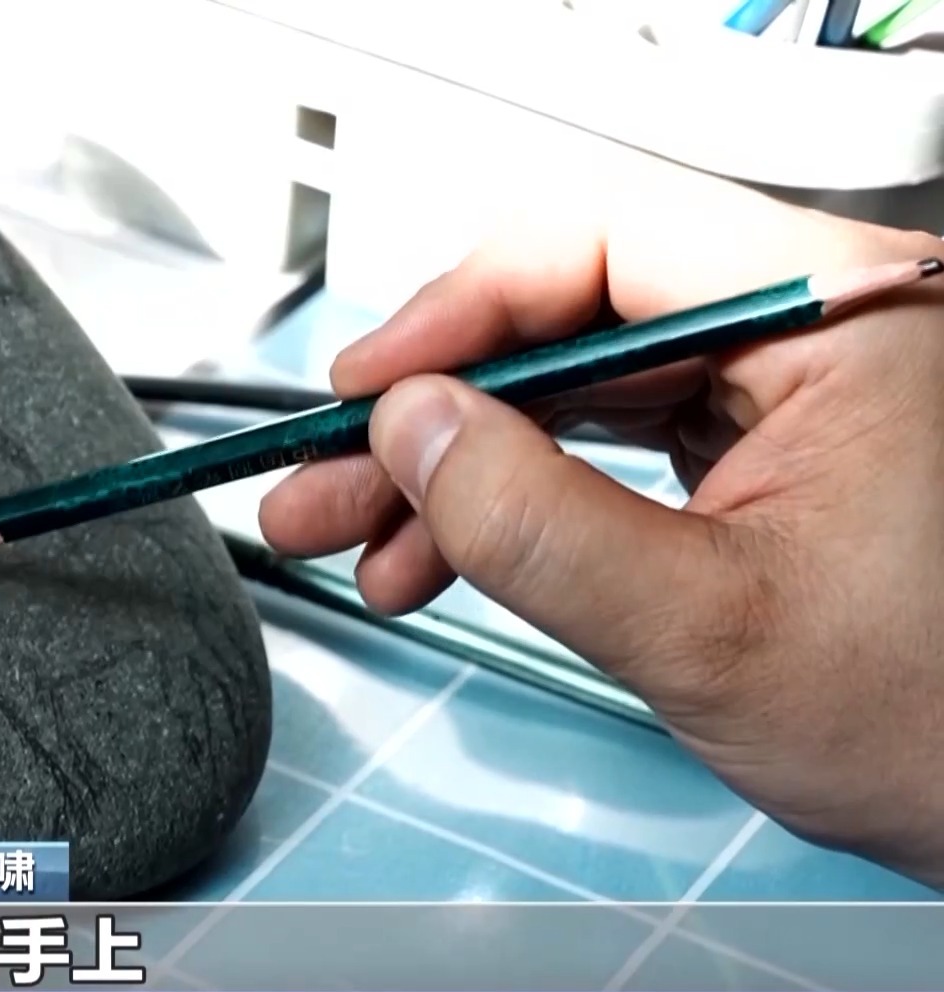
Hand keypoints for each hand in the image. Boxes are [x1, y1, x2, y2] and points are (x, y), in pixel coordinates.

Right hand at [259, 172, 943, 885]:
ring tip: (354, 540)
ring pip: (571, 385)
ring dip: (455, 469)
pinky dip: (515, 502)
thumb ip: (541, 525)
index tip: (367, 387)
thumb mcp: (711, 632)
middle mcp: (818, 326)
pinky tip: (434, 557)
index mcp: (847, 316)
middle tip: (326, 479)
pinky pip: (606, 442)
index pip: (606, 240)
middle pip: (570, 314)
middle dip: (433, 414)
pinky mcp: (762, 447)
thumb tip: (411, 431)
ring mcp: (788, 387)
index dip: (459, 309)